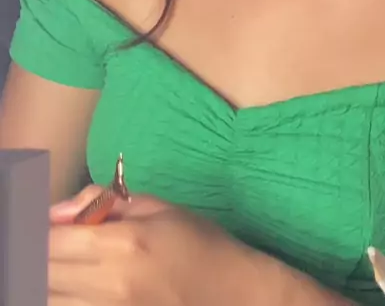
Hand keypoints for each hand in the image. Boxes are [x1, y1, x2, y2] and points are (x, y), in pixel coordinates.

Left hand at [49, 184, 229, 304]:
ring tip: (61, 264)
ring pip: (51, 299)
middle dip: (38, 254)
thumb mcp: (156, 207)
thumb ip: (103, 202)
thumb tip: (57, 210)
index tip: (40, 223)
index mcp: (124, 243)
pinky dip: (64, 297)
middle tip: (49, 242)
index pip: (53, 240)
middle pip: (44, 273)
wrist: (234, 292)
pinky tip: (74, 284)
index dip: (36, 230)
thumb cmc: (198, 242)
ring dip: (46, 279)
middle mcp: (111, 283)